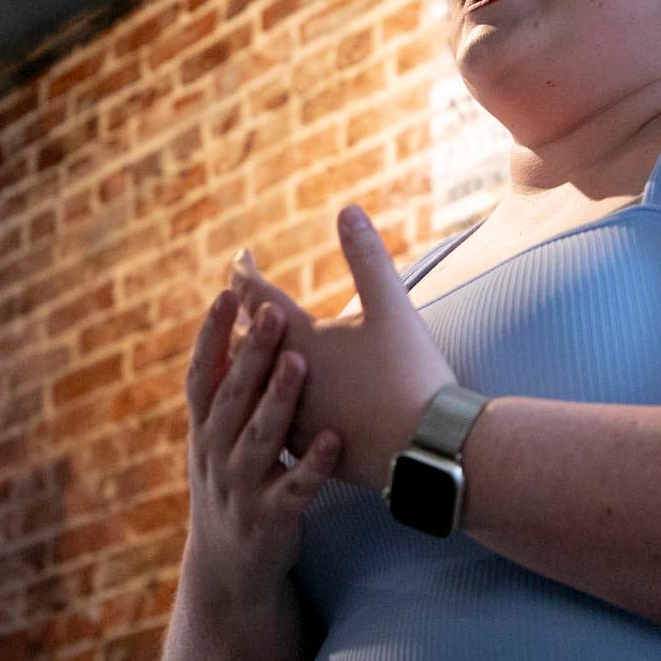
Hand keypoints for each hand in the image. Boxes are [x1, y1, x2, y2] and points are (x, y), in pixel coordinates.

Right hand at [180, 289, 341, 601]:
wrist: (230, 569)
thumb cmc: (234, 481)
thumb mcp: (218, 438)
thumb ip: (229, 387)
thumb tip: (236, 321)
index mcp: (204, 428)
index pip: (202, 374)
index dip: (211, 335)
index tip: (226, 293)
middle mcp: (215, 454)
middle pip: (232, 397)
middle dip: (250, 353)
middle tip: (272, 312)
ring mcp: (241, 487)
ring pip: (259, 438)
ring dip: (277, 399)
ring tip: (299, 362)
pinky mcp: (272, 518)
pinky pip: (294, 488)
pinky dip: (312, 464)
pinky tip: (333, 439)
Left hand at [229, 205, 461, 490]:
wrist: (426, 450)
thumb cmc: (410, 374)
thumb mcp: (392, 309)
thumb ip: (368, 258)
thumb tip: (347, 209)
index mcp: (299, 342)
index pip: (257, 298)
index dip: (245, 274)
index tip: (239, 259)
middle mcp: (284, 381)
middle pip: (247, 342)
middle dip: (241, 317)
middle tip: (235, 301)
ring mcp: (292, 419)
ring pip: (256, 385)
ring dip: (249, 362)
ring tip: (244, 350)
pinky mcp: (306, 448)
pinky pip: (275, 420)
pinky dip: (270, 402)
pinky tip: (274, 408)